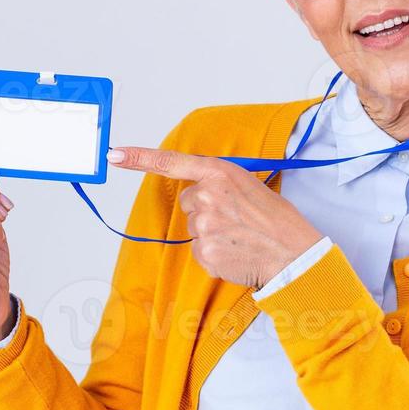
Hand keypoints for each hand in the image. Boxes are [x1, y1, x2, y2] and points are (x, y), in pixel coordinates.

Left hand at [109, 147, 322, 288]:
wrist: (294, 254)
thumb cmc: (278, 220)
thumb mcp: (251, 186)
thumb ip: (221, 185)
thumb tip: (201, 193)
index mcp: (220, 172)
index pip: (171, 162)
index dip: (139, 158)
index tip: (114, 154)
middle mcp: (208, 195)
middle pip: (189, 203)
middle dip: (207, 211)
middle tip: (238, 220)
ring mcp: (204, 224)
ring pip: (194, 229)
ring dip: (213, 234)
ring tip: (241, 238)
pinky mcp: (205, 251)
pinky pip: (200, 251)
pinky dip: (215, 255)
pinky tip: (236, 253)